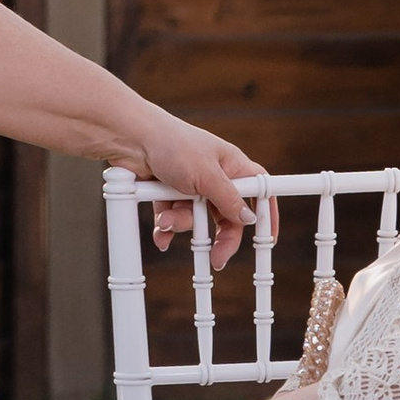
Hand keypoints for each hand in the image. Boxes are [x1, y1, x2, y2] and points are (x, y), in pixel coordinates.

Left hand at [134, 110, 268, 269]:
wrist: (131, 139)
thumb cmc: (174, 145)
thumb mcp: (207, 175)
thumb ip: (228, 199)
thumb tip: (248, 219)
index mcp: (231, 165)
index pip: (258, 190)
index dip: (265, 213)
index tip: (268, 238)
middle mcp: (212, 176)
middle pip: (226, 214)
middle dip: (221, 237)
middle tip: (218, 259)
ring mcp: (189, 185)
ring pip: (195, 218)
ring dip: (181, 223)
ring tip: (167, 219)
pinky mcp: (168, 192)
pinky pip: (173, 217)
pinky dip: (166, 226)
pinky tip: (159, 230)